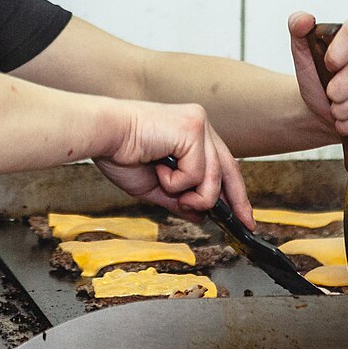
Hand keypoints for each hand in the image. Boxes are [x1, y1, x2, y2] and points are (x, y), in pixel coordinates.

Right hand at [92, 101, 253, 225]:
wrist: (102, 134)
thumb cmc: (120, 153)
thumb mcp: (156, 185)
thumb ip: (180, 198)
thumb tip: (202, 216)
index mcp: (191, 132)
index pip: (223, 164)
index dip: (235, 192)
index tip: (242, 216)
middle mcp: (199, 124)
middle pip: (229, 169)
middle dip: (236, 201)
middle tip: (244, 224)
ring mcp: (198, 125)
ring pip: (213, 179)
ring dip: (187, 193)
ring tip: (164, 183)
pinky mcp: (192, 130)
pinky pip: (196, 174)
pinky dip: (175, 182)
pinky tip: (157, 167)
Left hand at [287, 12, 347, 140]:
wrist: (327, 107)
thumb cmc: (320, 76)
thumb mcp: (304, 51)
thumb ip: (298, 27)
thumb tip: (304, 20)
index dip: (338, 52)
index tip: (327, 66)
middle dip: (337, 88)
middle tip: (329, 96)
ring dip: (345, 108)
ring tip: (335, 111)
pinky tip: (347, 121)